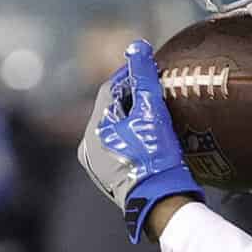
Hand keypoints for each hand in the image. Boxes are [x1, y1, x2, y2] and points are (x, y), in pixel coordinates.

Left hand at [79, 39, 201, 243]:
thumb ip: (145, 79)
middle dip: (132, 100)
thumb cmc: (157, 158)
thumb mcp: (153, 114)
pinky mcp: (110, 180)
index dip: (130, 77)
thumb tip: (138, 46)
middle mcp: (89, 146)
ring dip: (132, 121)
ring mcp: (97, 166)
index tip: (149, 70)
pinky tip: (151, 142)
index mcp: (95, 128)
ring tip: (156, 117)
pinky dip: (131, 140)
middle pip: (111, 111)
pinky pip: (118, 150)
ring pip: (114, 131)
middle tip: (157, 93)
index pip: (111, 90)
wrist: (162, 204)